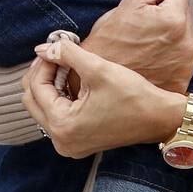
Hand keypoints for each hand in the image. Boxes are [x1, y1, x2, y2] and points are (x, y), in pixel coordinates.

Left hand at [22, 37, 188, 159]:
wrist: (160, 118)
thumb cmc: (133, 95)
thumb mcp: (98, 69)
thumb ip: (67, 54)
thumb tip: (43, 48)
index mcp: (63, 125)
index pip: (36, 88)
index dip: (43, 62)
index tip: (56, 46)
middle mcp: (61, 141)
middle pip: (32, 100)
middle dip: (42, 73)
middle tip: (57, 54)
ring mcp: (68, 144)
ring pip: (42, 107)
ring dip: (49, 84)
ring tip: (66, 65)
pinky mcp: (77, 142)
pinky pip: (56, 116)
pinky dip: (59, 97)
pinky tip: (73, 81)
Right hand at [35, 0, 192, 97]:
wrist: (95, 82)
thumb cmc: (108, 42)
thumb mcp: (129, 5)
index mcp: (175, 18)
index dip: (157, 2)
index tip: (141, 16)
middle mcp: (187, 42)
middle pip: (183, 17)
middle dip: (166, 19)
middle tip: (140, 33)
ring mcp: (186, 65)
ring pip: (183, 38)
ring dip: (169, 39)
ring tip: (143, 49)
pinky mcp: (182, 82)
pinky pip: (181, 61)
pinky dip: (169, 60)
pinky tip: (150, 63)